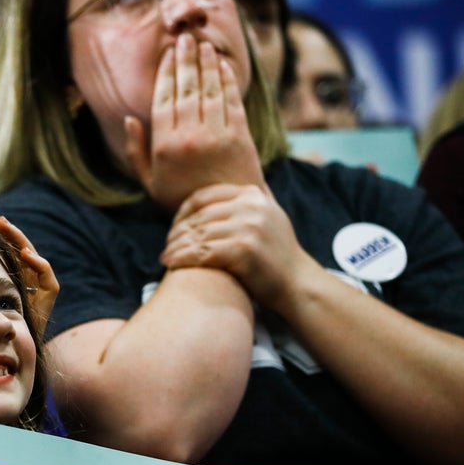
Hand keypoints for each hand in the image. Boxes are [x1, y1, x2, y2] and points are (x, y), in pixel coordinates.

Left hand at [0, 207, 57, 333]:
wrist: (1, 355)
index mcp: (5, 276)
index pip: (1, 246)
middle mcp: (21, 279)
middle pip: (15, 247)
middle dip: (1, 228)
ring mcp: (34, 289)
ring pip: (31, 256)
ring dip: (18, 239)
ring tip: (3, 225)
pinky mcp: (46, 301)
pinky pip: (48, 280)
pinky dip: (38, 264)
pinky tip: (25, 254)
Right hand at [124, 34, 265, 211]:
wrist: (223, 214)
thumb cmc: (181, 199)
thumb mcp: (148, 181)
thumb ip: (135, 150)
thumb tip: (130, 118)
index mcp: (165, 145)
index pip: (164, 99)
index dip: (166, 73)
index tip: (167, 54)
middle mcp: (190, 136)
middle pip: (187, 89)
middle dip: (186, 61)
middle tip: (185, 39)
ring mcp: (218, 135)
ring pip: (210, 91)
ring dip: (207, 65)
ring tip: (204, 46)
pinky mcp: (240, 137)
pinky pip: (232, 102)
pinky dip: (227, 81)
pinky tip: (223, 66)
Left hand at [160, 183, 317, 310]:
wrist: (297, 284)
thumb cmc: (276, 254)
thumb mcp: (269, 216)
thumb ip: (252, 199)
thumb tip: (237, 180)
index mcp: (253, 195)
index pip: (204, 197)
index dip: (182, 213)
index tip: (173, 228)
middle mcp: (252, 207)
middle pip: (199, 216)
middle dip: (177, 232)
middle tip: (167, 246)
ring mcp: (249, 227)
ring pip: (198, 234)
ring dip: (176, 247)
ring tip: (165, 257)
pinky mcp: (244, 250)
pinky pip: (202, 252)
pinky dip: (183, 258)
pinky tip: (172, 264)